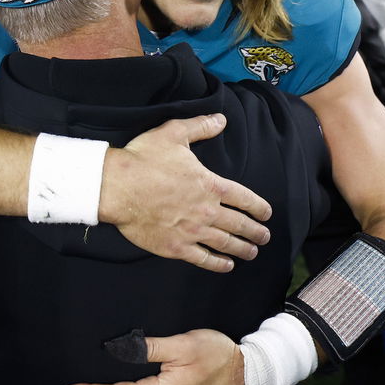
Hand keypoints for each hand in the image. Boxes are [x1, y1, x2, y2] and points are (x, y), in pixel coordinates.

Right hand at [99, 114, 271, 273]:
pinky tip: (226, 265)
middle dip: (255, 232)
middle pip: (239, 224)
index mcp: (210, 184)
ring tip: (252, 253)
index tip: (266, 214)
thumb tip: (221, 119)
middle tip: (264, 237)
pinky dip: (218, 263)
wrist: (117, 187)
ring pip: (225, 243)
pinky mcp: (176, 247)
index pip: (244, 198)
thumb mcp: (174, 133)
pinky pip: (203, 258)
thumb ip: (201, 126)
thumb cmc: (144, 159)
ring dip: (242, 249)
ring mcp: (192, 231)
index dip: (259, 207)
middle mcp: (207, 211)